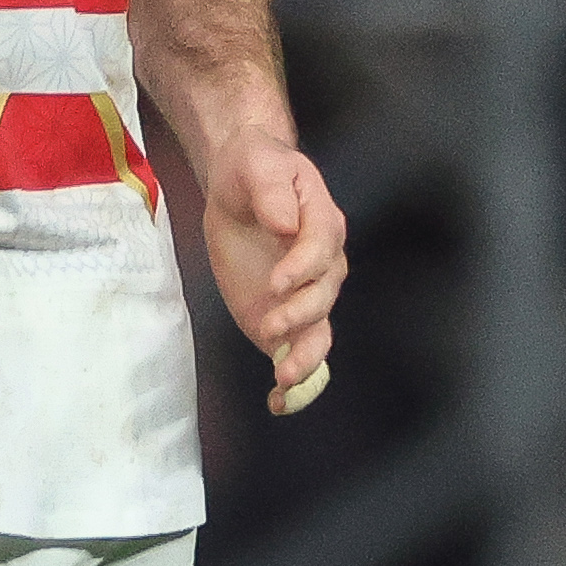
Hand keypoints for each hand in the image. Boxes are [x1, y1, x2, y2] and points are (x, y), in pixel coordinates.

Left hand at [194, 131, 344, 414]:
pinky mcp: (282, 313)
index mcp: (323, 224)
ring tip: (285, 379)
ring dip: (304, 356)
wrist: (241, 181)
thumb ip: (272, 191)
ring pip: (318, 331)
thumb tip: (283, 224)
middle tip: (271, 324)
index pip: (322, 250)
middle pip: (324, 295)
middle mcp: (324, 265)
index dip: (302, 269)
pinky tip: (280, 401)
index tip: (275, 282)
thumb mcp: (259, 164)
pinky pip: (296, 348)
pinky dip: (293, 378)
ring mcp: (305, 293)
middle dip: (300, 314)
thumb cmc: (255, 168)